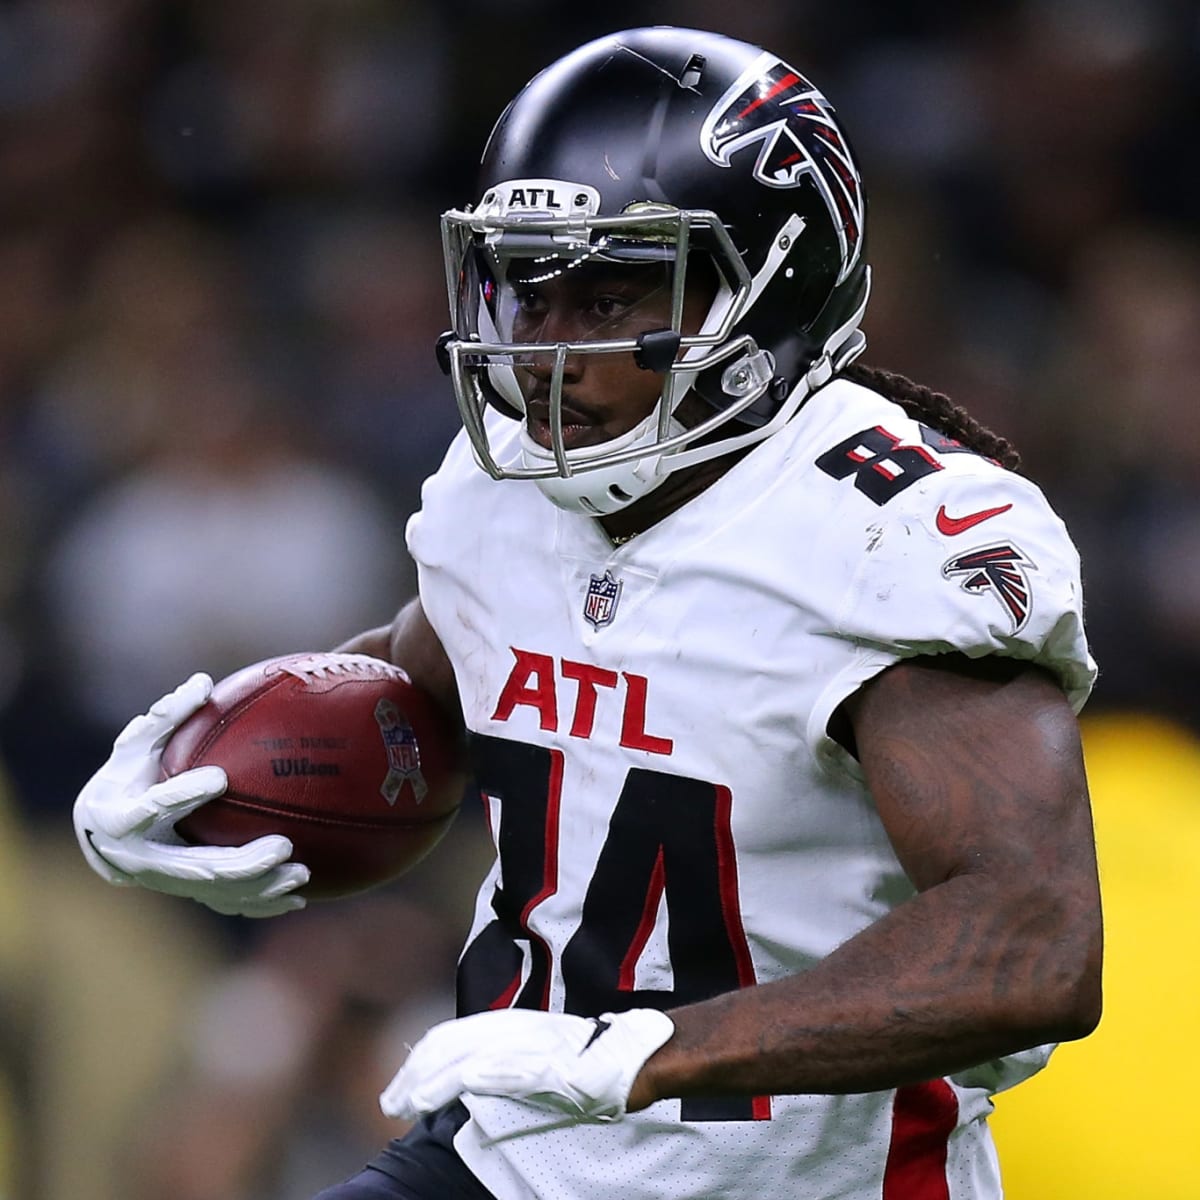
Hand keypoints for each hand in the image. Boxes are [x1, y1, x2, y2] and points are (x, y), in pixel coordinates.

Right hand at [73, 672, 309, 916]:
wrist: (100, 835)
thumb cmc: (126, 776)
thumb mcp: (134, 744)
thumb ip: (166, 716)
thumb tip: (203, 681)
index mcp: (121, 818)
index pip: (152, 808)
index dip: (183, 795)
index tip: (219, 778)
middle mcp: (142, 859)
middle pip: (195, 867)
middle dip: (241, 862)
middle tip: (284, 845)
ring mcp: (167, 881)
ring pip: (217, 893)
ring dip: (261, 888)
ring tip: (302, 874)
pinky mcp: (187, 892)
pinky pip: (227, 904)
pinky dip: (261, 904)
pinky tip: (299, 899)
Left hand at [380, 1007, 674, 1122]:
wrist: (635, 1054)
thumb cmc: (590, 1059)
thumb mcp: (538, 1054)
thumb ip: (506, 1060)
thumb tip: (471, 1079)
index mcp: (511, 1024)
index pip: (452, 1037)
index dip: (421, 1062)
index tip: (399, 1089)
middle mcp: (516, 1028)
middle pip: (451, 1045)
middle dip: (415, 1075)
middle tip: (390, 1105)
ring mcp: (532, 1045)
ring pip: (471, 1057)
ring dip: (435, 1081)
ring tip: (408, 1103)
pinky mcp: (550, 1065)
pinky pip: (510, 1068)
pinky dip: (482, 1075)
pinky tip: (462, 1086)